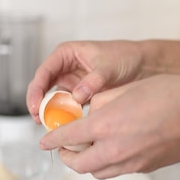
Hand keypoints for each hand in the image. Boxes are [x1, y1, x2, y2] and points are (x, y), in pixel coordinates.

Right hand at [26, 40, 145, 123]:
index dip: (36, 89)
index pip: (44, 71)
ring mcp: (71, 82)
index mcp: (66, 54)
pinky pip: (66, 107)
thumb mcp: (108, 67)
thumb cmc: (125, 56)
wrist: (143, 66)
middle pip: (43, 86)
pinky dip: (64, 116)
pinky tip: (65, 126)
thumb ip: (93, 81)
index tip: (36, 105)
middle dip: (39, 104)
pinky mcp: (79, 95)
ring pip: (52, 98)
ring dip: (50, 112)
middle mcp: (65, 67)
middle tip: (39, 119)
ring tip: (49, 126)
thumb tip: (77, 96)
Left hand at [38, 75, 179, 178]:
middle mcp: (114, 150)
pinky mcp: (145, 168)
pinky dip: (108, 164)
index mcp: (104, 126)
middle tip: (65, 148)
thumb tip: (89, 111)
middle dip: (67, 157)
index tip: (43, 142)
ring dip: (87, 163)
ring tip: (88, 149)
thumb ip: (100, 103)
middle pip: (78, 165)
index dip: (51, 140)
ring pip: (97, 172)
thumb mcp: (123, 89)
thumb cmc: (167, 94)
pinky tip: (114, 149)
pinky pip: (118, 170)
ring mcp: (130, 163)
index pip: (66, 138)